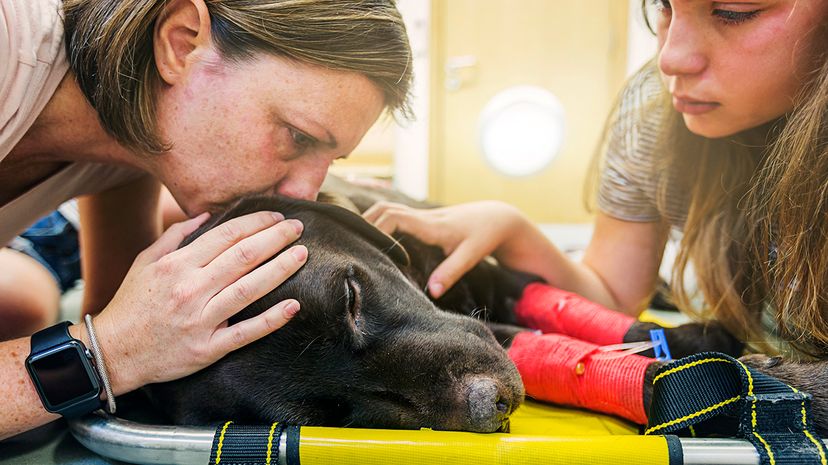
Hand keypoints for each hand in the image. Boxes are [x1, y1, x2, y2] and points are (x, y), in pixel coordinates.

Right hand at [90, 211, 306, 392]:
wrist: (113, 353)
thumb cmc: (132, 304)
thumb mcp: (145, 262)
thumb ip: (176, 236)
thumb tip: (207, 215)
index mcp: (177, 266)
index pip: (226, 236)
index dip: (256, 223)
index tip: (277, 217)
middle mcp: (190, 290)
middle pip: (243, 257)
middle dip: (275, 239)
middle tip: (298, 228)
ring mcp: (200, 321)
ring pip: (248, 290)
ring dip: (279, 269)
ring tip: (301, 255)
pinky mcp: (208, 349)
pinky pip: (245, 333)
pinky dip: (271, 320)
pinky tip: (293, 305)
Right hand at [363, 200, 526, 297]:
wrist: (497, 217)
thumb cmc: (484, 236)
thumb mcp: (471, 256)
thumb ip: (451, 272)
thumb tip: (431, 292)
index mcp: (430, 224)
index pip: (394, 218)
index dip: (376, 230)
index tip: (371, 250)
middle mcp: (422, 216)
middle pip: (383, 208)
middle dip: (364, 223)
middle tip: (350, 244)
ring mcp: (421, 216)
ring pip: (387, 208)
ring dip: (370, 221)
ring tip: (356, 242)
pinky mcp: (422, 220)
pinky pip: (395, 215)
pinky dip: (380, 223)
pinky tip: (373, 239)